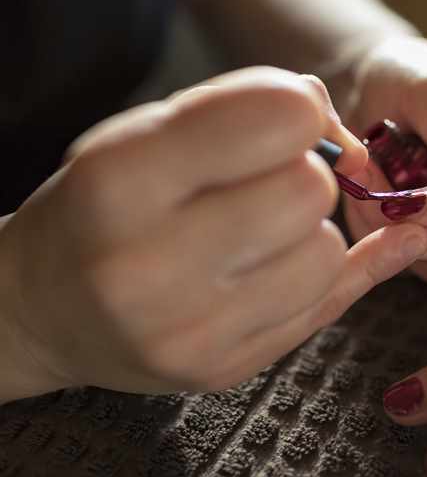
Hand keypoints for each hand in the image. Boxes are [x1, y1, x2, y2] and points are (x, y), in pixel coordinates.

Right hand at [0, 67, 426, 401]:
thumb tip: (329, 112)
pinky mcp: (225, 369)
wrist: (46, 311)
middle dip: (304, 175)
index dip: (298, 110)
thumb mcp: (142, 135)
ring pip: (325, 255)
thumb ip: (238, 107)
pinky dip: (315, 275)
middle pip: (309, 192)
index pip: (272, 121)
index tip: (289, 120)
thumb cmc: (103, 208)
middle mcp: (150, 264)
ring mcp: (190, 330)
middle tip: (268, 184)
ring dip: (310, 234)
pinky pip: (324, 306)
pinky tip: (289, 261)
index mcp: (121, 180)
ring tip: (264, 235)